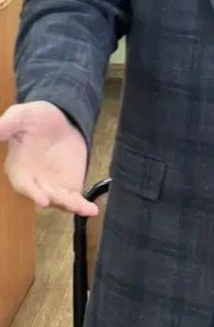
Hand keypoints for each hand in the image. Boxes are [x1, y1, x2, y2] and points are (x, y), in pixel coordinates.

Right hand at [0, 101, 97, 215]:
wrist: (60, 118)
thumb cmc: (35, 118)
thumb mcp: (21, 116)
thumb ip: (8, 125)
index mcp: (18, 169)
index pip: (23, 184)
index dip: (32, 193)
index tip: (43, 200)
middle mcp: (33, 183)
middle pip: (43, 195)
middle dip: (54, 200)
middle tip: (66, 203)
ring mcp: (51, 187)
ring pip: (59, 201)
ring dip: (70, 205)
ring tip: (82, 208)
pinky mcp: (68, 187)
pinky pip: (74, 199)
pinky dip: (82, 206)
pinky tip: (92, 210)